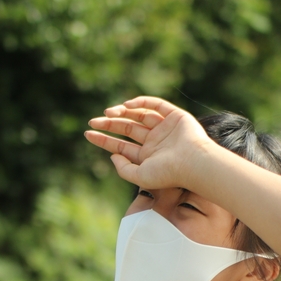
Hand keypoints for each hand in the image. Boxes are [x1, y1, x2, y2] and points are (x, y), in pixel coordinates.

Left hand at [84, 96, 208, 190]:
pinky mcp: (175, 116)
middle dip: (109, 124)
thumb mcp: (140, 177)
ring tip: (107, 113)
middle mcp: (155, 141)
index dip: (104, 140)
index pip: (121, 146)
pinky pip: (156, 105)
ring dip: (122, 112)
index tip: (88, 134)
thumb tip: (112, 155)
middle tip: (92, 121)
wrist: (192, 163)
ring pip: (139, 115)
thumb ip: (124, 169)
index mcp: (147, 157)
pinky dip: (142, 103)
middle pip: (127, 129)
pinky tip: (127, 106)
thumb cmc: (168, 174)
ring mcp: (164, 128)